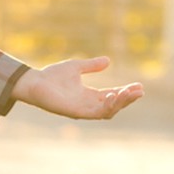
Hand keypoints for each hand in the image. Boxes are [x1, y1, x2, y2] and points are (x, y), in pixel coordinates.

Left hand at [11, 56, 143, 118]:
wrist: (34, 82)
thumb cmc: (52, 76)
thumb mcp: (77, 67)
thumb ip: (92, 65)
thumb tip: (108, 60)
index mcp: (89, 96)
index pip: (112, 96)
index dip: (126, 92)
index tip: (139, 86)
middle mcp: (87, 105)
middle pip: (113, 105)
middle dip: (128, 99)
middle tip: (140, 91)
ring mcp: (82, 110)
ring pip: (107, 111)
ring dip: (120, 103)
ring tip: (131, 93)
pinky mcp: (75, 112)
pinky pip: (95, 113)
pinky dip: (106, 106)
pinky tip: (113, 95)